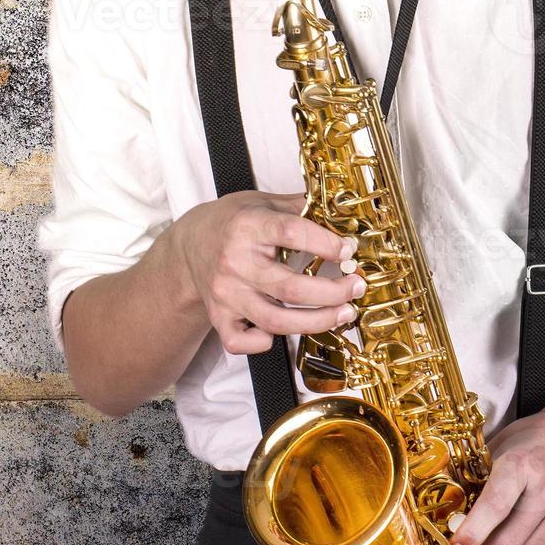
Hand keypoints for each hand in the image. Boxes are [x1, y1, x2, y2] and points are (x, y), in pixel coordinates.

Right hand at [171, 190, 364, 354]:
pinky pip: (240, 342)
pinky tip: (281, 331)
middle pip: (291, 288)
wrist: (188, 245)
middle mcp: (234, 262)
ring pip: (275, 321)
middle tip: (356, 288)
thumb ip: (301, 206)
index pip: (292, 233)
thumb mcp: (263, 202)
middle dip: (334, 292)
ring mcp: (225, 293)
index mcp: (247, 226)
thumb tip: (344, 214)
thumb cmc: (231, 223)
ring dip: (317, 322)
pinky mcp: (218, 316)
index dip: (327, 244)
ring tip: (343, 313)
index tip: (348, 250)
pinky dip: (263, 343)